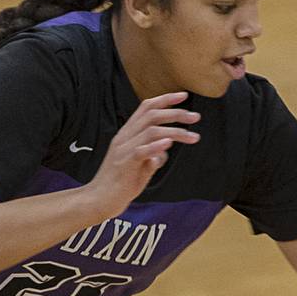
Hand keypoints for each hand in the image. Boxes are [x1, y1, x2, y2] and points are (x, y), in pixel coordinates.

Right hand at [85, 92, 200, 215]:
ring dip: (175, 132)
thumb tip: (165, 150)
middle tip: (195, 117)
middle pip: (151, 115)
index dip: (165, 99)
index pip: (146, 108)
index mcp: (128, 134)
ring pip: (151, 131)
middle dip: (176, 113)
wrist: (100, 199)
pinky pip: (141, 150)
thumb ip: (153, 155)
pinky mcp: (125, 164)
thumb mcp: (141, 166)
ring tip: (193, 137)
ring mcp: (123, 149)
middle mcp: (125, 137)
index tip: (184, 96)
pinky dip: (156, 145)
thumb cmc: (121, 183)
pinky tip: (169, 143)